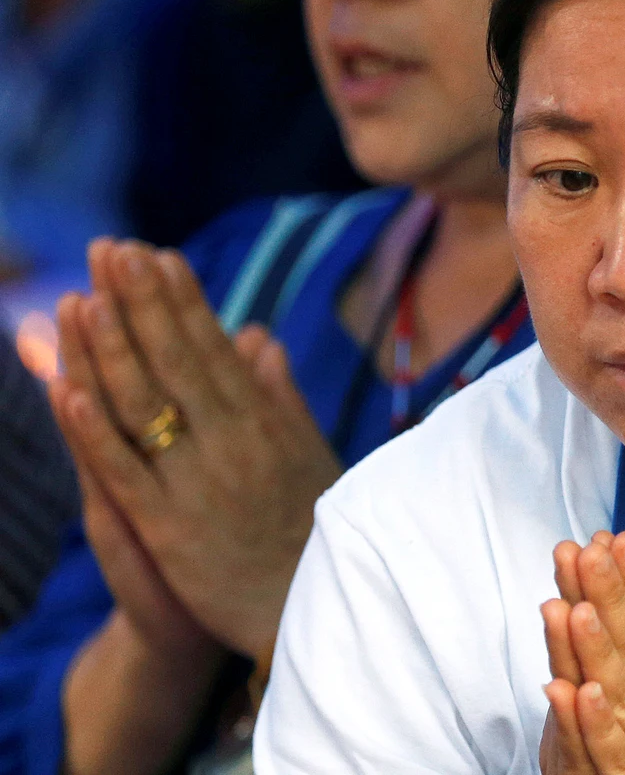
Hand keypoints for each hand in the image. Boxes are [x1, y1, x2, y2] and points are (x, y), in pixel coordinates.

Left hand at [50, 239, 342, 660]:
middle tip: (110, 248)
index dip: (180, 299)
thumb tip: (259, 336)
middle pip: (177, 359)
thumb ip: (278, 395)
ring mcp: (199, 483)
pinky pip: (126, 472)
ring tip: (84, 296)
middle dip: (141, 302)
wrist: (315, 612)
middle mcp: (232, 442)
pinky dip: (95, 432)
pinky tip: (69, 392)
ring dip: (112, 348)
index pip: (214, 346)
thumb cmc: (318, 532)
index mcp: (264, 422)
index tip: (153, 253)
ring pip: (146, 404)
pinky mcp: (171, 529)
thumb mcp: (310, 455)